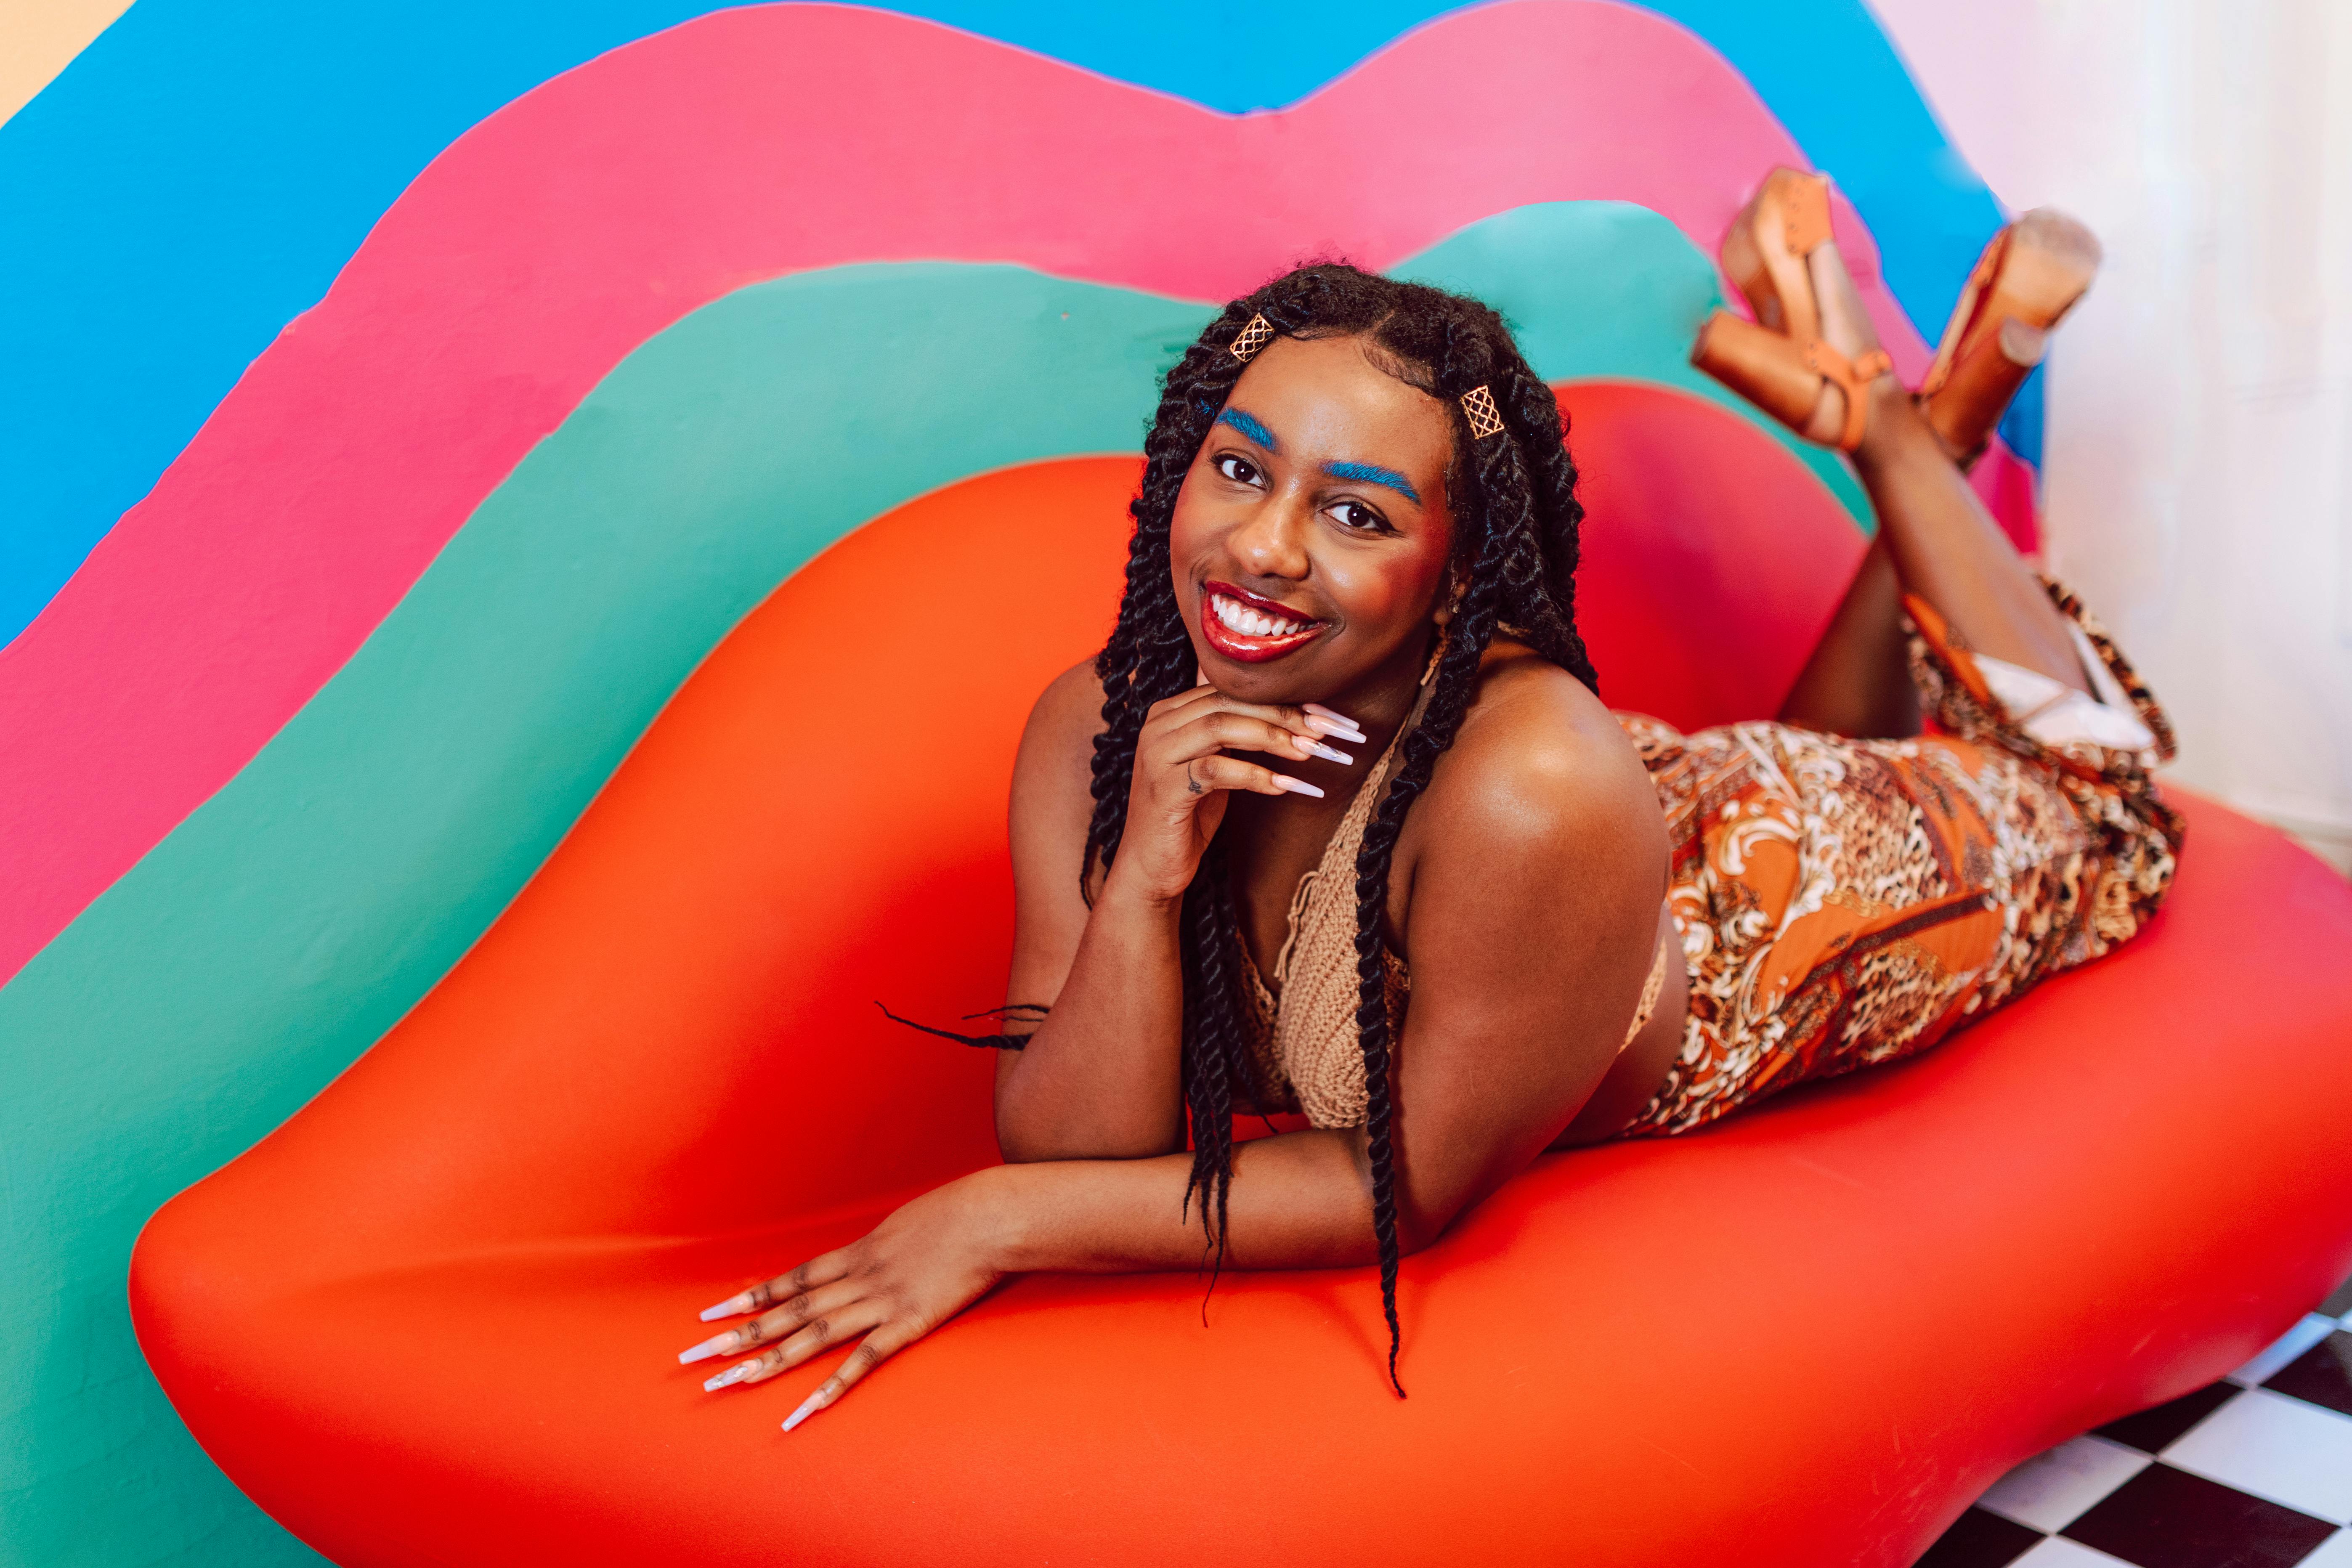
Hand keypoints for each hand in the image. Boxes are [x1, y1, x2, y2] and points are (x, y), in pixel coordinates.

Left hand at [677, 1171, 1011, 1430]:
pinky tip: (804, 1410)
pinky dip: (831, 1387)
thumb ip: (884, 1247)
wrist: (991, 1215)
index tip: (711, 1315)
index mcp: (857, 1252)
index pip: (790, 1280)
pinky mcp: (908, 1323)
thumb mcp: (908, 1224)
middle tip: (695, 1358)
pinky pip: (862, 1360)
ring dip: (769, 1360)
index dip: (750, 1298)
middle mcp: (857, 1278)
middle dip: (739, 1335)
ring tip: (729, 1381)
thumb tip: (871, 1255)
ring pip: (812, 1335)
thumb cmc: (958, 1213)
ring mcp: (880, 1301)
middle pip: (788, 1311)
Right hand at [1110, 687, 1364, 904]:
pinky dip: (1256, 775)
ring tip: (1311, 753)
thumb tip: (1297, 711)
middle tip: (1328, 731)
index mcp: (1172, 711)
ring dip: (1273, 738)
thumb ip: (1238, 734)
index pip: (1232, 689)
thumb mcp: (1217, 766)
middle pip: (1229, 701)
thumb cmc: (1190, 815)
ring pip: (1221, 727)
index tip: (1327, 715)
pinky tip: (1286, 787)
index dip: (1283, 697)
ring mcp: (1157, 755)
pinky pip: (1216, 770)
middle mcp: (1159, 725)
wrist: (1151, 866)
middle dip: (1285, 714)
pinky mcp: (1164, 788)